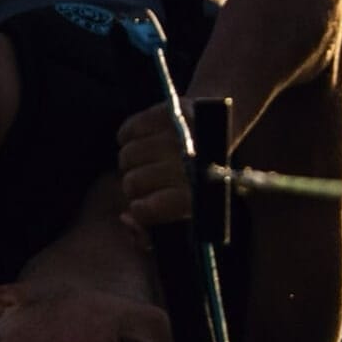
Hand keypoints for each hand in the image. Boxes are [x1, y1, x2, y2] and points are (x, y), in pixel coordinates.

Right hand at [116, 99, 193, 236]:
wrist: (215, 131)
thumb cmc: (191, 180)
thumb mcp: (179, 210)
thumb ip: (150, 230)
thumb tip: (126, 218)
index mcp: (195, 194)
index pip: (149, 208)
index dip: (140, 209)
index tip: (140, 204)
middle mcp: (189, 164)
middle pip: (133, 182)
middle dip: (132, 184)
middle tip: (143, 180)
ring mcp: (180, 135)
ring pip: (127, 156)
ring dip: (129, 160)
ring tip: (144, 160)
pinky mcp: (171, 111)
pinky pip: (128, 129)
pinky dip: (127, 135)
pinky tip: (139, 139)